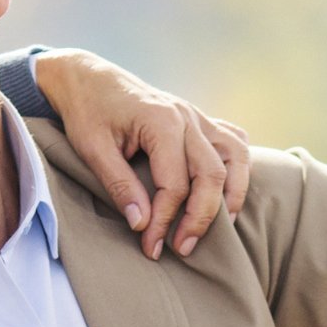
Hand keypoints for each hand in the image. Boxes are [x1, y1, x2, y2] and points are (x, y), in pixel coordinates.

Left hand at [31, 48, 250, 260]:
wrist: (88, 77)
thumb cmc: (87, 111)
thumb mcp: (92, 149)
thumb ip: (119, 186)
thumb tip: (142, 224)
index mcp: (161, 121)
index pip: (175, 184)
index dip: (164, 220)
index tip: (150, 246)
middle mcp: (187, 117)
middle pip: (212, 175)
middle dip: (200, 218)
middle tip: (182, 249)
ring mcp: (197, 116)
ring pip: (235, 158)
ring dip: (233, 195)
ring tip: (222, 227)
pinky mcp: (199, 119)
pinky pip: (234, 141)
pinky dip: (238, 167)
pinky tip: (228, 190)